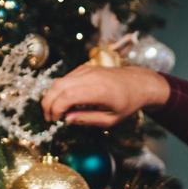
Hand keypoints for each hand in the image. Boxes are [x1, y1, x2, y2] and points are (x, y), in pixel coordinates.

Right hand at [41, 64, 169, 125]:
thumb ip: (88, 119)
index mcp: (98, 91)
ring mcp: (87, 70)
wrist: (139, 83)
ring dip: (52, 96)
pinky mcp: (85, 68)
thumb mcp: (111, 119)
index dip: (56, 109)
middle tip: (49, 118)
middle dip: (48, 103)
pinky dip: (59, 90)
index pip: (67, 96)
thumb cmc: (127, 104)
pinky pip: (66, 78)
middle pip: (58, 86)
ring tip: (54, 112)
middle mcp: (90, 77)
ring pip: (59, 81)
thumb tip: (67, 120)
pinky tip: (63, 102)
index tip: (55, 120)